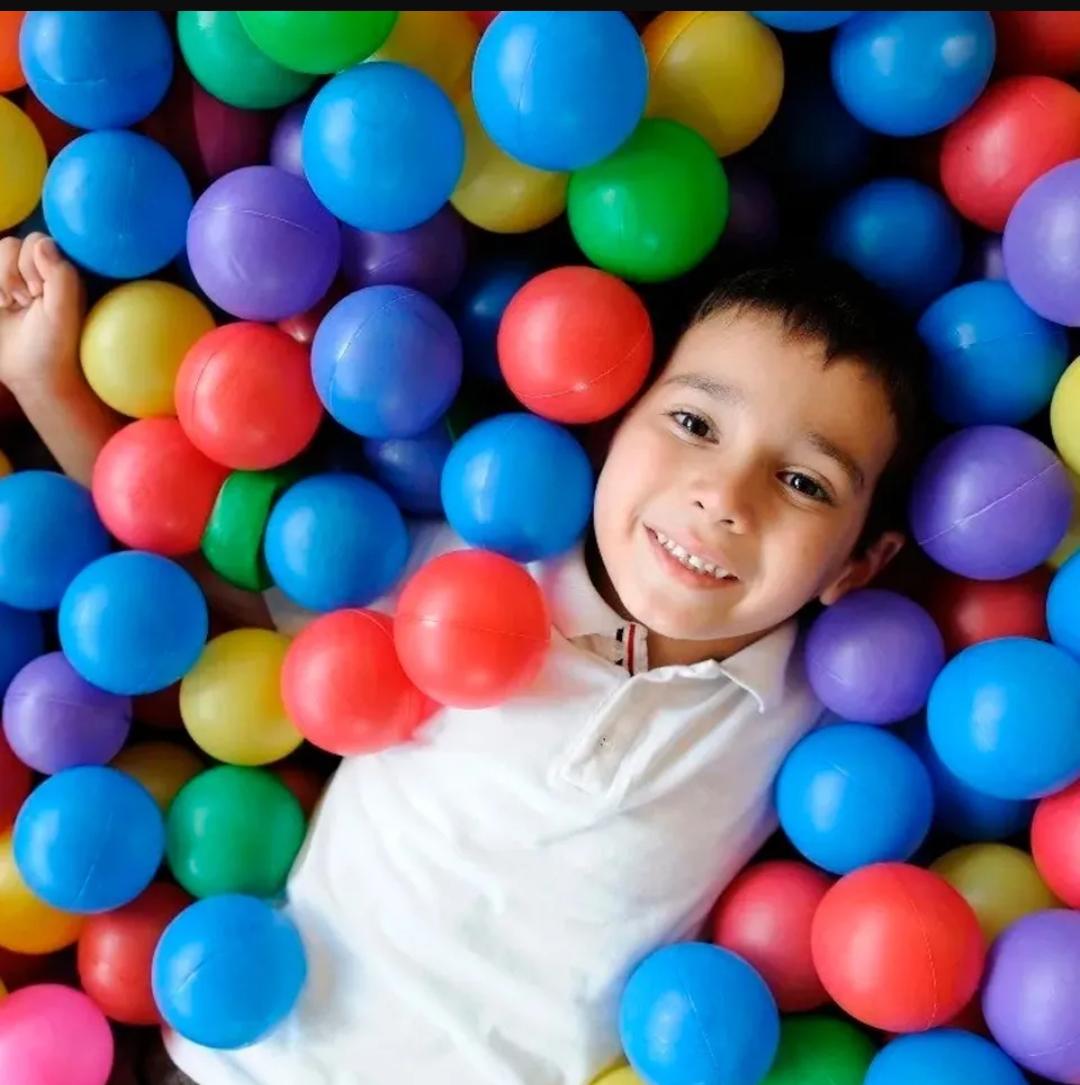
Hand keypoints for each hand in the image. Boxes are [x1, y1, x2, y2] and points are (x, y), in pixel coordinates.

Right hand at [0, 232, 83, 397]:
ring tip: (9, 306)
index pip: (35, 241)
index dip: (31, 264)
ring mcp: (11, 282)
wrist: (33, 376)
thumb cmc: (55, 345)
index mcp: (58, 273)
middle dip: (11, 274)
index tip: (39, 293)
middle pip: (9, 245)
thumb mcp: (63, 311)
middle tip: (23, 303)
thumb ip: (60, 275)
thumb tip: (43, 243)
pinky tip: (0, 306)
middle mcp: (35, 273)